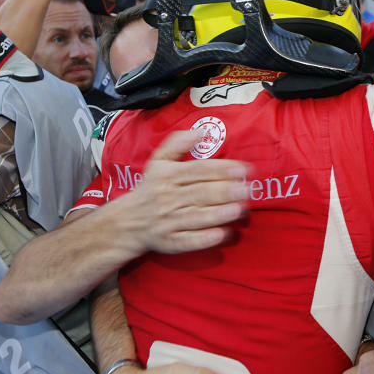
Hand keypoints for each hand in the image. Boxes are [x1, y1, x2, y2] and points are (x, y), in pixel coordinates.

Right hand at [105, 130, 249, 254]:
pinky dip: (205, 239)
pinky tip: (223, 234)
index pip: (198, 170)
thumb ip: (177, 144)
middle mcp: (167, 198)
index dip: (221, 169)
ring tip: (240, 209)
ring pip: (196, 217)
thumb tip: (200, 131)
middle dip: (225, 191)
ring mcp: (167, 221)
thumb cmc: (150, 189)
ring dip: (220, 214)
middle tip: (248, 189)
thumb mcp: (158, 162)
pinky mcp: (169, 242)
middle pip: (200, 193)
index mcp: (167, 176)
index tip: (243, 168)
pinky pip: (188, 241)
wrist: (125, 222)